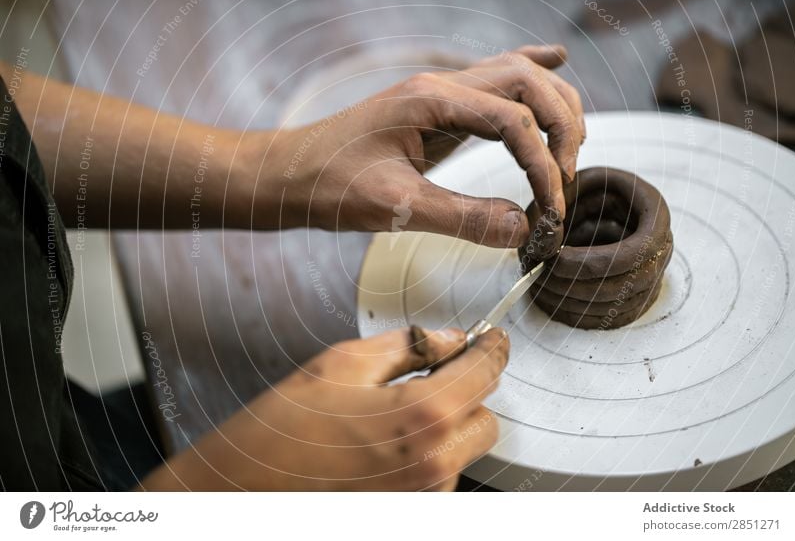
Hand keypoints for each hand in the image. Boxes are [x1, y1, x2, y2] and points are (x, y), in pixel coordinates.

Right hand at [141, 327, 509, 490]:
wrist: (245, 490)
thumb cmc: (284, 431)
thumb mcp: (342, 365)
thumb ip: (406, 346)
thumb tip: (446, 339)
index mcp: (421, 418)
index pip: (484, 373)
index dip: (491, 348)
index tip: (491, 339)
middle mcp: (433, 465)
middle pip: (486, 419)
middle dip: (469, 393)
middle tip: (436, 373)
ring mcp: (425, 497)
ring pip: (464, 450)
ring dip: (447, 426)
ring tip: (394, 414)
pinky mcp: (412, 513)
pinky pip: (441, 476)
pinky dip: (428, 455)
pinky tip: (387, 444)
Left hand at [244, 44, 583, 247]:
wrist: (290, 174)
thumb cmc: (329, 186)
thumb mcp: (394, 208)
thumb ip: (462, 218)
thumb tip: (522, 230)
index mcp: (431, 100)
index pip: (514, 121)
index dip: (543, 167)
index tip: (549, 210)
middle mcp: (441, 85)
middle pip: (529, 82)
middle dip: (562, 128)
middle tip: (565, 181)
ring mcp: (441, 90)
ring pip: (519, 75)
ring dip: (554, 107)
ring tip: (569, 152)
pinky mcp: (440, 107)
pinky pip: (496, 78)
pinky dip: (533, 72)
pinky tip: (556, 59)